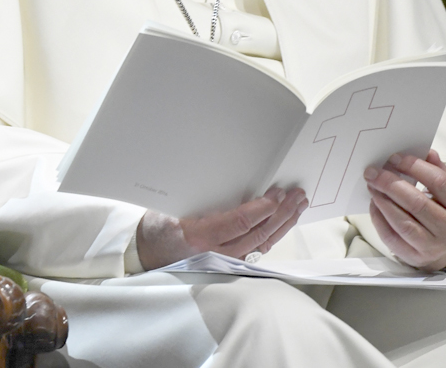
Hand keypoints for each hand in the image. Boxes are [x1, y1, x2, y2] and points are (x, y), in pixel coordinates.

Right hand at [136, 187, 307, 269]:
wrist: (146, 253)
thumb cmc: (157, 227)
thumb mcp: (169, 207)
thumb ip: (198, 200)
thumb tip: (227, 182)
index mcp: (199, 237)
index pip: (238, 223)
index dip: (261, 209)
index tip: (277, 194)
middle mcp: (215, 254)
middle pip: (257, 235)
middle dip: (281, 214)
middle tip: (296, 196)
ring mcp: (224, 261)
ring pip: (262, 244)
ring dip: (283, 224)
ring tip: (298, 206)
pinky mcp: (229, 262)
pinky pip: (257, 249)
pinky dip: (273, 234)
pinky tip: (284, 223)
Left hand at [364, 149, 445, 270]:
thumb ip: (438, 170)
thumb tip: (425, 151)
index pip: (438, 182)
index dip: (414, 167)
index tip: (394, 158)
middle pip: (417, 203)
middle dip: (391, 184)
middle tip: (373, 172)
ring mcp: (433, 246)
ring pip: (403, 223)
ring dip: (383, 201)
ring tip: (371, 185)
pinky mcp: (415, 257)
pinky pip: (391, 237)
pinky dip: (379, 219)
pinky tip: (374, 203)